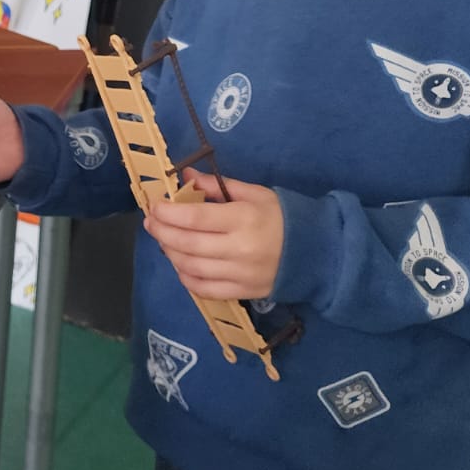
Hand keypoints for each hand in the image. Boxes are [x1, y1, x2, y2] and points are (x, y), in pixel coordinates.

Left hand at [144, 167, 284, 300]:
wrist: (318, 253)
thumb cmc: (283, 218)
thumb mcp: (254, 194)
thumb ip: (218, 186)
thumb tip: (186, 175)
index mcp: (243, 219)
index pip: (195, 218)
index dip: (169, 212)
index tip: (155, 206)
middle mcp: (240, 249)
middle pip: (188, 244)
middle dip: (162, 232)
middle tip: (151, 223)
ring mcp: (240, 275)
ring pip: (191, 268)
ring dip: (171, 254)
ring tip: (164, 241)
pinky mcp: (243, 293)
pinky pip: (204, 289)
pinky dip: (186, 278)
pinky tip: (181, 264)